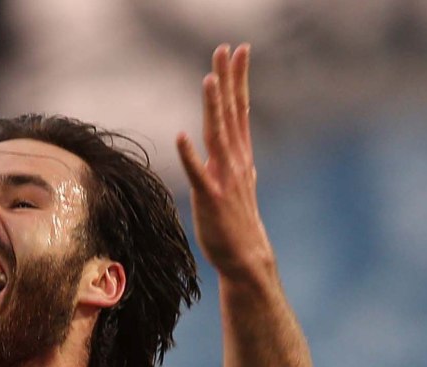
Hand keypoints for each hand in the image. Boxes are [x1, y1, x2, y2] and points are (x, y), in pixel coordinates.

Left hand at [177, 44, 275, 281]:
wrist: (246, 257)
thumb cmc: (236, 221)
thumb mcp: (236, 181)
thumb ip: (231, 156)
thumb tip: (226, 138)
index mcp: (239, 155)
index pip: (240, 108)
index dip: (238, 79)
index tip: (237, 50)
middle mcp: (235, 161)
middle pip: (231, 112)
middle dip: (228, 80)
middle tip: (226, 49)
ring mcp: (224, 179)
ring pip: (217, 135)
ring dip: (213, 108)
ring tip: (208, 80)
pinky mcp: (210, 198)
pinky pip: (197, 173)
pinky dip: (189, 155)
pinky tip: (180, 136)